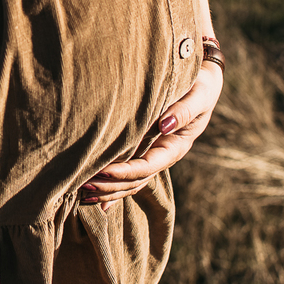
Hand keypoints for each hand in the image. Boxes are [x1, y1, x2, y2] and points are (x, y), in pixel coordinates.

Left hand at [81, 60, 223, 210]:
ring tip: (81, 192)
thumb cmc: (200, 86)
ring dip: (107, 190)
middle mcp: (163, 156)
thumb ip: (183, 111)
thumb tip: (165, 125)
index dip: (125, 172)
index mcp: (175, 147)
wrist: (202, 83)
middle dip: (110, 186)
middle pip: (135, 181)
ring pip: (129, 182)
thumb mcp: (198, 95)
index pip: (147, 166)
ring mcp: (153, 156)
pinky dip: (111, 187)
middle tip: (82, 185)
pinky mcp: (144, 150)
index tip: (103, 171)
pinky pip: (127, 174)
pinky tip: (92, 200)